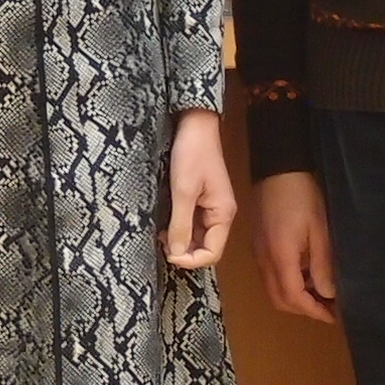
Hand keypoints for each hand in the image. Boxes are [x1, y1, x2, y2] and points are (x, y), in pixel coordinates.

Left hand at [164, 110, 236, 270]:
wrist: (195, 124)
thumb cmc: (192, 153)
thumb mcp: (183, 192)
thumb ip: (181, 225)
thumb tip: (177, 254)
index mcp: (223, 214)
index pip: (212, 253)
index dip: (190, 260)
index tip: (168, 253)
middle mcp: (221, 214)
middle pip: (206, 247)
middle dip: (184, 251)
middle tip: (161, 243)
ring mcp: (212, 207)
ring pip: (198, 237)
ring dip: (180, 240)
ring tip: (161, 234)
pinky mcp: (202, 199)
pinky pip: (193, 223)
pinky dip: (180, 228)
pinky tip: (165, 223)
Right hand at [255, 171, 336, 324]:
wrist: (277, 169)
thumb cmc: (302, 196)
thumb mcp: (319, 229)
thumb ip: (322, 265)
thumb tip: (328, 293)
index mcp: (280, 257)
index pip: (293, 297)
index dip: (314, 311)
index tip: (334, 316)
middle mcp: (264, 260)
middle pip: (280, 299)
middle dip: (303, 309)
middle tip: (328, 308)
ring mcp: (259, 253)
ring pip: (274, 289)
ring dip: (296, 298)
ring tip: (321, 293)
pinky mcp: (259, 246)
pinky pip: (271, 275)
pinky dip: (288, 284)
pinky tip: (307, 274)